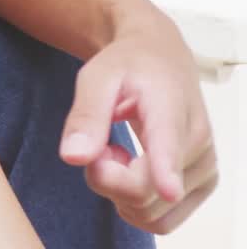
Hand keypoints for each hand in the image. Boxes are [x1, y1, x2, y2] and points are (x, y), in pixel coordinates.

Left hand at [59, 11, 217, 233]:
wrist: (160, 60)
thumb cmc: (128, 66)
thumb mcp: (96, 78)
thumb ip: (86, 116)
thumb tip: (73, 157)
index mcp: (171, 110)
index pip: (170, 147)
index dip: (165, 172)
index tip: (167, 190)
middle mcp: (198, 145)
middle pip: (144, 194)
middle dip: (105, 178)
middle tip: (98, 144)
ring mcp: (205, 170)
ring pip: (151, 214)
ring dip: (119, 192)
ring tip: (116, 152)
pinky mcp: (201, 186)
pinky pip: (160, 220)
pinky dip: (134, 202)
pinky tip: (130, 169)